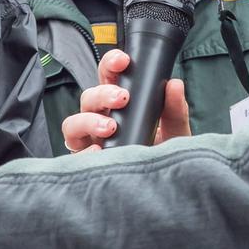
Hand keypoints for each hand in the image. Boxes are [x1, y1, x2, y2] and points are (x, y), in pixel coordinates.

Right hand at [60, 48, 189, 152]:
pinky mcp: (88, 162)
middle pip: (88, 97)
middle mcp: (101, 119)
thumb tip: (174, 84)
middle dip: (102, 93)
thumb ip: (175, 109)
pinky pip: (75, 153)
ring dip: (88, 120)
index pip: (108, 77)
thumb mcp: (175, 131)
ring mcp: (91, 141)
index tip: (124, 61)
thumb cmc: (165, 155)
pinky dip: (85, 151)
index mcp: (120, 105)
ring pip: (73, 122)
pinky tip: (99, 151)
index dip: (111, 64)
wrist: (167, 186)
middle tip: (122, 98)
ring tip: (110, 127)